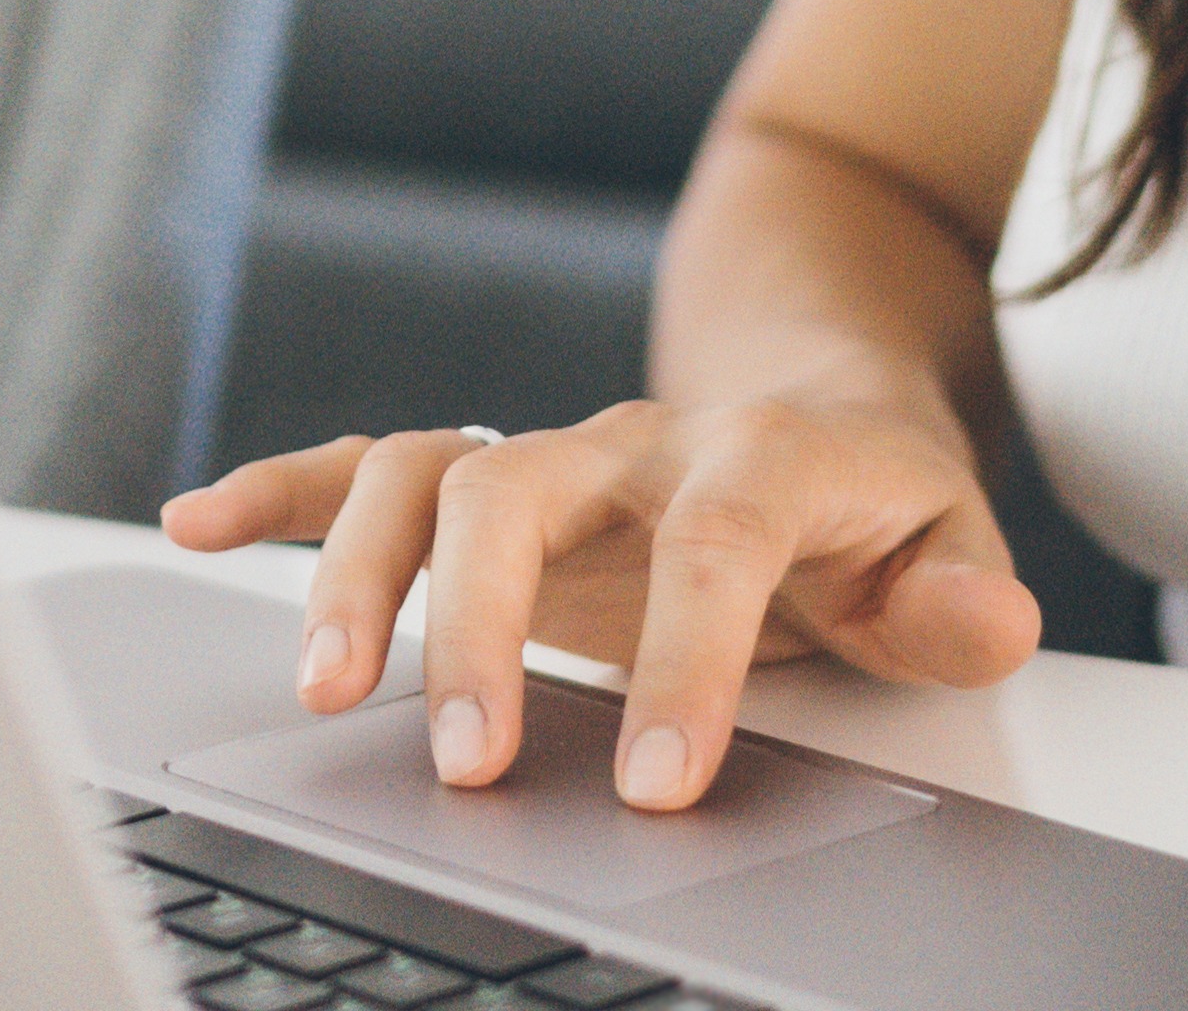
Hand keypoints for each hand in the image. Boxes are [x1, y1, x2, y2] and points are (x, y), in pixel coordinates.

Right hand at [157, 398, 1042, 809]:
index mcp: (757, 458)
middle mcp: (632, 445)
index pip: (714, 545)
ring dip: (358, 572)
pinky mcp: (487, 480)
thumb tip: (988, 623)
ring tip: (328, 691)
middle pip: (522, 491)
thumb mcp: (948, 548)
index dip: (686, 661)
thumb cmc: (873, 507)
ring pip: (427, 474)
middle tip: (474, 764)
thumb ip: (961, 597)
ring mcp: (550, 457)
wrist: (821, 405)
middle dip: (482, 627)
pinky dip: (278, 493)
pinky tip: (199, 527)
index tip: (657, 781)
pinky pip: (366, 466)